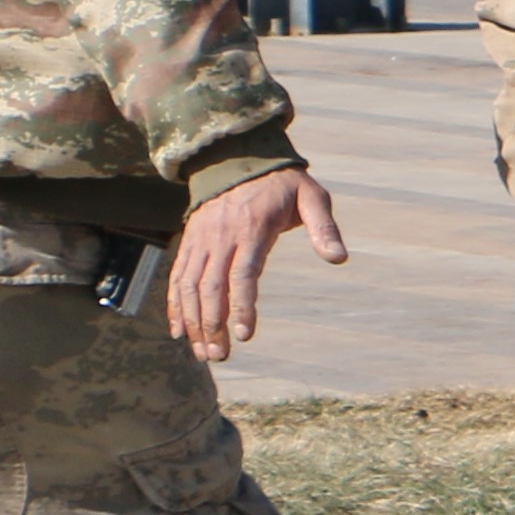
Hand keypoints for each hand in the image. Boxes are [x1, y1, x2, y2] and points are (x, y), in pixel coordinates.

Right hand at [169, 167, 347, 361]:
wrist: (236, 158)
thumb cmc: (281, 184)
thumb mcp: (312, 197)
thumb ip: (324, 228)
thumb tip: (339, 259)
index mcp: (251, 230)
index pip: (242, 275)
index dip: (242, 306)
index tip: (244, 335)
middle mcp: (220, 238)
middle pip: (210, 288)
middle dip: (212, 325)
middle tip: (220, 356)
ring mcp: (201, 241)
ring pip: (189, 287)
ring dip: (193, 322)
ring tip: (203, 353)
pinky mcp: (189, 243)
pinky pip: (177, 277)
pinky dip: (175, 305)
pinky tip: (180, 332)